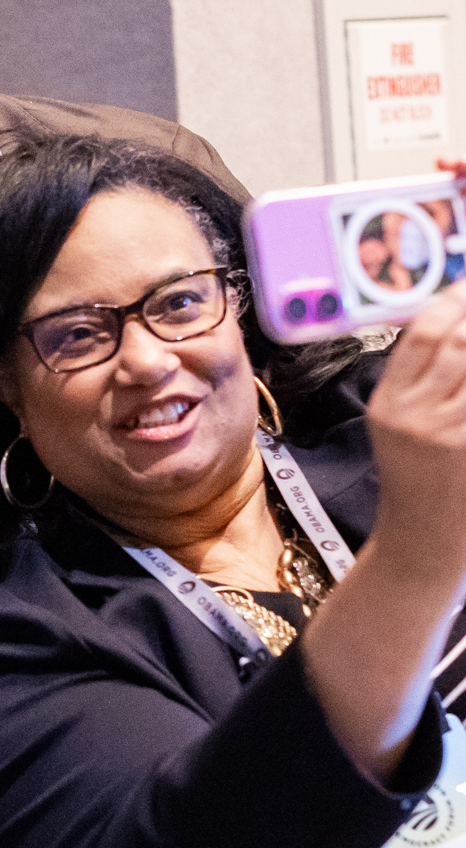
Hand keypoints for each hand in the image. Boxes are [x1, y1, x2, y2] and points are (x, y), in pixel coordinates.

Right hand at [366, 280, 465, 565]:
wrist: (422, 546)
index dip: (453, 301)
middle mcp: (415, 417)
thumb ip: (418, 379)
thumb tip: (447, 324)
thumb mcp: (397, 426)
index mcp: (388, 406)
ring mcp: (450, 435)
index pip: (422, 334)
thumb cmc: (417, 483)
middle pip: (459, 342)